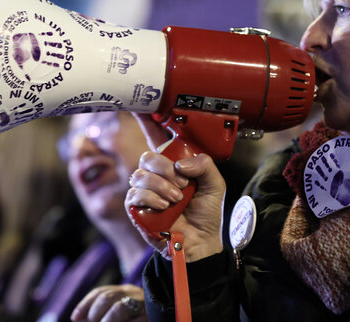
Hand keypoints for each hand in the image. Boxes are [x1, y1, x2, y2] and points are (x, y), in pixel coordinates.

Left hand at [71, 284, 145, 321]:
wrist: (165, 306)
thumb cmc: (135, 315)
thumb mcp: (119, 309)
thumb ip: (100, 313)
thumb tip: (77, 319)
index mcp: (124, 291)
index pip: (100, 292)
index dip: (85, 305)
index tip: (75, 318)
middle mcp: (134, 294)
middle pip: (108, 297)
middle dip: (95, 313)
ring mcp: (144, 305)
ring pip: (120, 308)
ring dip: (107, 320)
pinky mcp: (151, 317)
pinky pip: (136, 320)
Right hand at [125, 115, 226, 261]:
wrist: (201, 243)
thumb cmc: (206, 214)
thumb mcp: (215, 184)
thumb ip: (204, 164)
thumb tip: (180, 164)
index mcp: (172, 165)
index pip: (156, 137)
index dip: (146, 120)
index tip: (140, 105)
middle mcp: (156, 176)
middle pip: (147, 156)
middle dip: (164, 168)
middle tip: (181, 183)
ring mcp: (144, 192)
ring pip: (139, 175)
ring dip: (160, 186)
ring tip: (176, 199)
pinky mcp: (136, 208)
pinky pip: (134, 194)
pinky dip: (151, 199)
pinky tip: (164, 207)